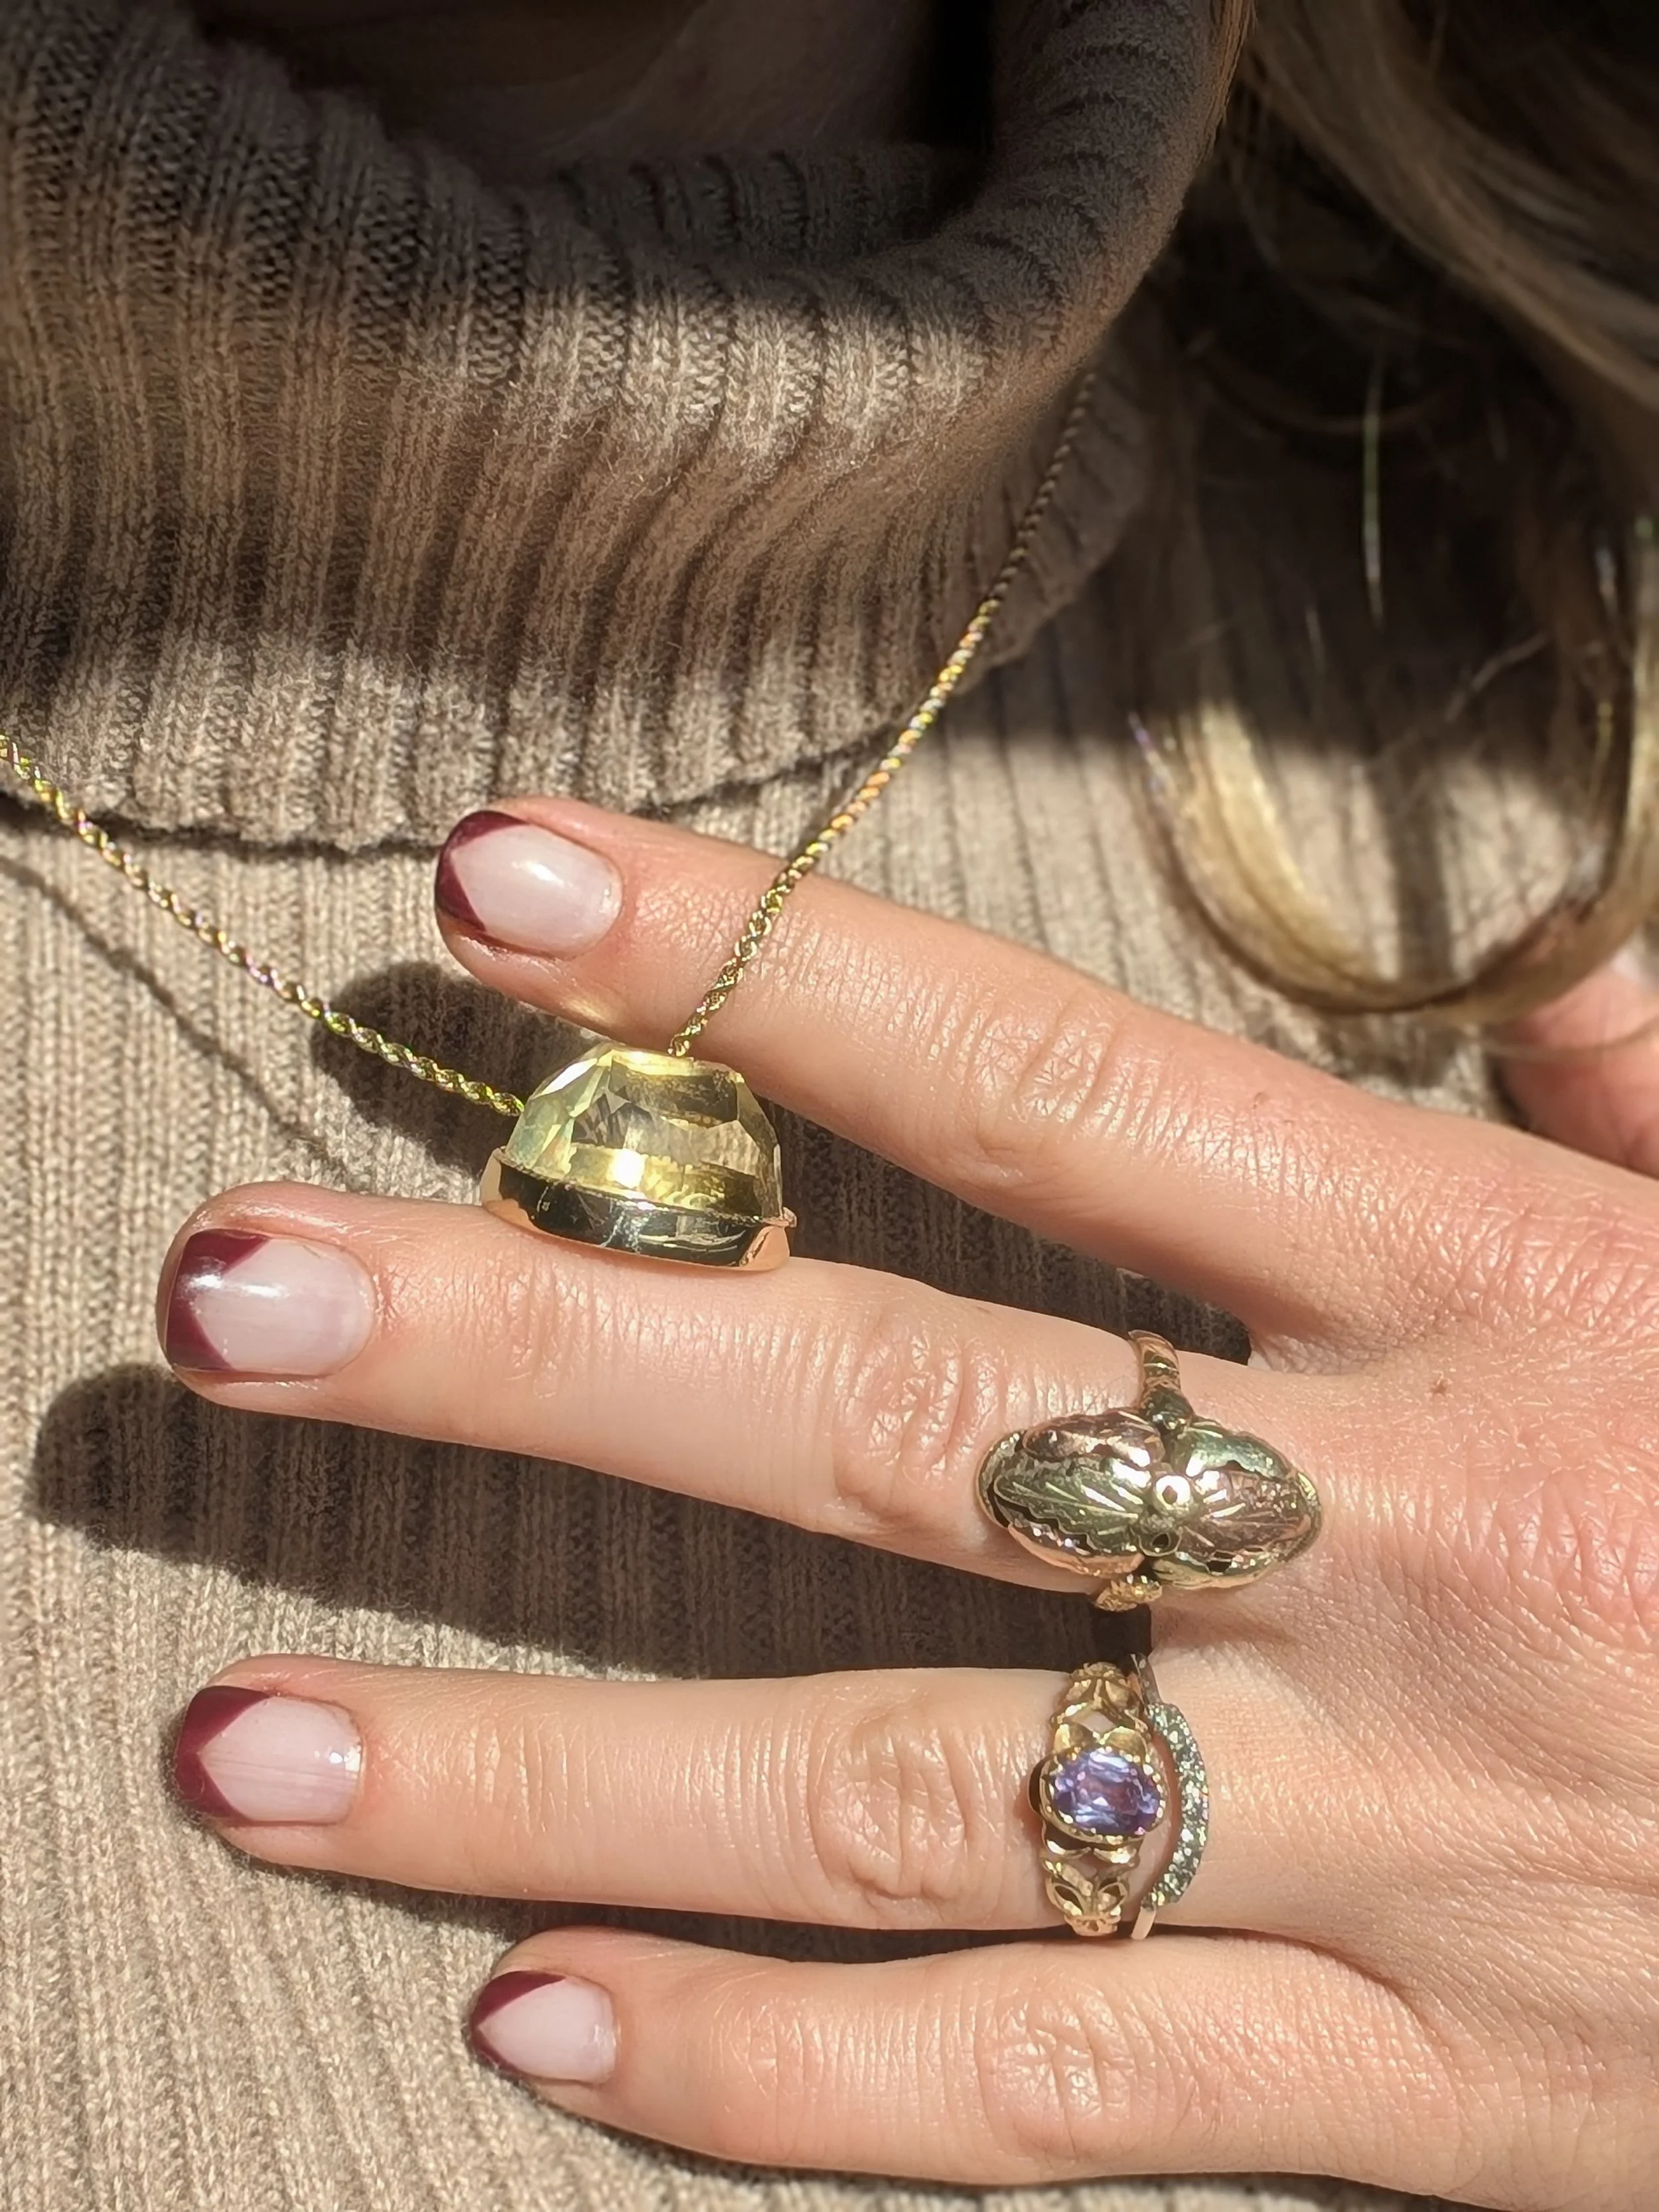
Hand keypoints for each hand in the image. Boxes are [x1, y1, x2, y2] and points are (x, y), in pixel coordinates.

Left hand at [160, 799, 1657, 2207]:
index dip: (753, 971)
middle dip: (535, 1356)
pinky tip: (531, 2024)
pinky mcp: (1424, 2110)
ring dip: (542, 1767)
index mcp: (1502, 1293)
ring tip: (246, 1732)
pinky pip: (1044, 2105)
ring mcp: (1398, 1853)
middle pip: (881, 1428)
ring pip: (892, 1801)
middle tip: (229, 1303)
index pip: (1040, 1092)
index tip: (494, 893)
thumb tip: (1548, 999)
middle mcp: (1407, 1556)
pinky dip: (775, 2079)